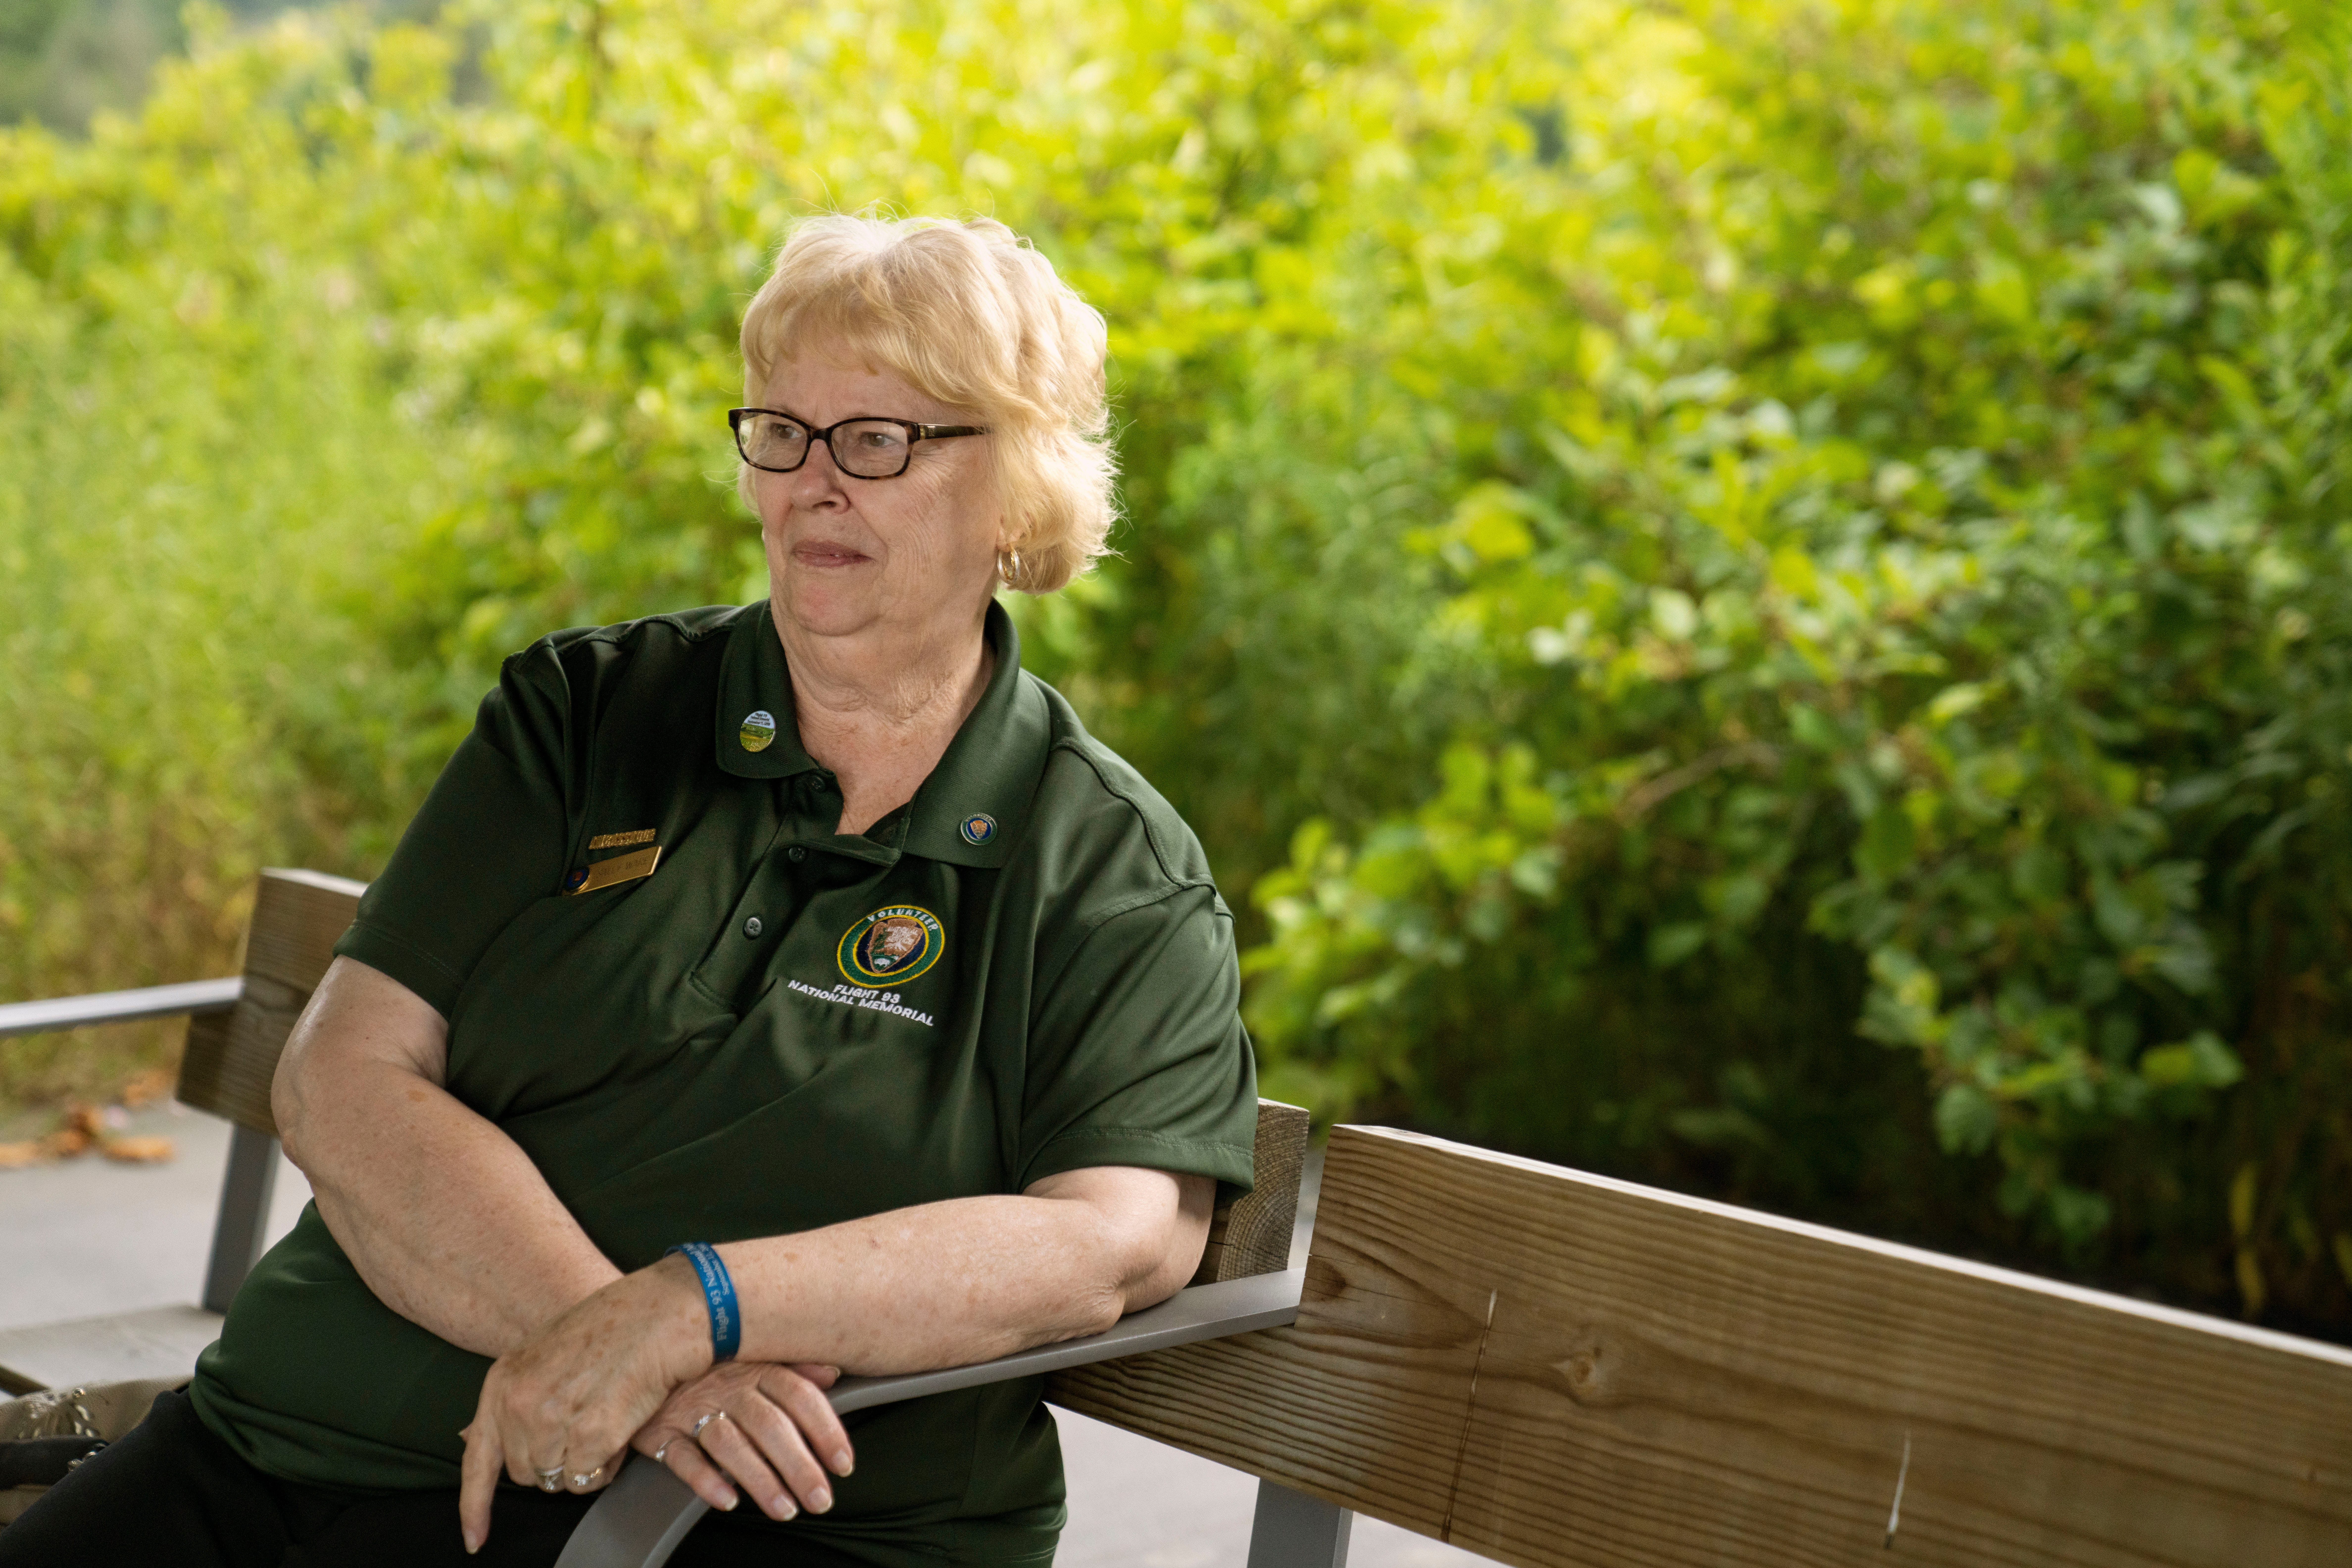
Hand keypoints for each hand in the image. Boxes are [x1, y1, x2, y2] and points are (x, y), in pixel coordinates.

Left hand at [458, 1255, 709, 1552]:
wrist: (662, 1308)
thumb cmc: (613, 1325)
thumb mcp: (545, 1353)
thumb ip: (517, 1396)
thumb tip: (474, 1440)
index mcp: (503, 1381)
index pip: (477, 1458)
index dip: (475, 1505)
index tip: (475, 1539)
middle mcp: (519, 1403)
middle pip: (526, 1473)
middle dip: (556, 1460)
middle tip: (586, 1424)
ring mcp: (554, 1419)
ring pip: (560, 1479)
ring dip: (585, 1461)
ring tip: (606, 1419)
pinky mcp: (593, 1433)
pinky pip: (590, 1477)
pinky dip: (607, 1463)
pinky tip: (620, 1427)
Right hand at [634, 1361, 855, 1521]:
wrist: (642, 1355)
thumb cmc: (708, 1365)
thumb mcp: (750, 1356)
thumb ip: (793, 1367)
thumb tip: (833, 1373)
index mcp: (754, 1368)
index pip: (799, 1396)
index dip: (826, 1430)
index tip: (844, 1465)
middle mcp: (726, 1386)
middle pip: (770, 1425)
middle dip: (799, 1466)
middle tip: (820, 1500)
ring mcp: (691, 1408)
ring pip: (730, 1444)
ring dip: (760, 1480)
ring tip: (784, 1510)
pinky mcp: (659, 1429)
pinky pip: (681, 1456)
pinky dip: (705, 1479)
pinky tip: (727, 1499)